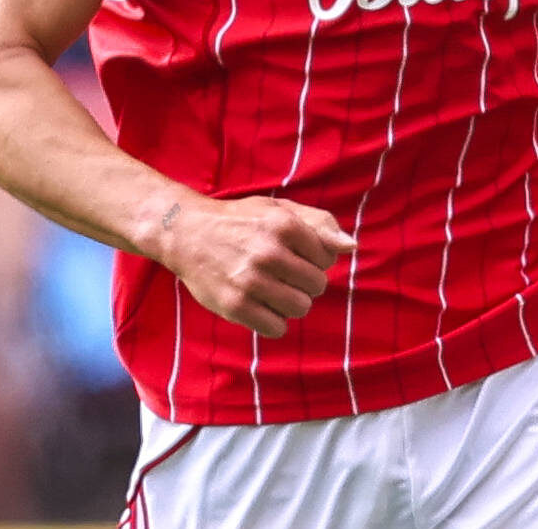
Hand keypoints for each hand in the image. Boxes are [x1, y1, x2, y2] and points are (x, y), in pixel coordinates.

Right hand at [152, 195, 355, 337]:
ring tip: (272, 289)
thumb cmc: (239, 220)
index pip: (327, 258)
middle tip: (282, 273)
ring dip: (291, 302)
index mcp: (283, 224)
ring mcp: (251, 280)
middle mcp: (268, 252)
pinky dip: (274, 321)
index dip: (313, 259)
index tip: (293, 255)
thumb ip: (319, 224)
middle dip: (305, 282)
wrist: (186, 233)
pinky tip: (260, 305)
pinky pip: (277, 327)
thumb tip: (351, 246)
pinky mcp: (235, 306)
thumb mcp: (278, 209)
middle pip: (317, 285)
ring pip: (301, 308)